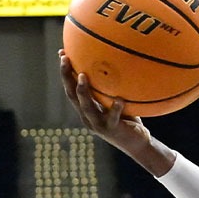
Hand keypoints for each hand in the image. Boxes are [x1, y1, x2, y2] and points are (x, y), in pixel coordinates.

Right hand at [58, 52, 163, 170]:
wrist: (136, 144)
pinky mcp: (112, 130)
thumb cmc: (128, 118)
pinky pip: (113, 118)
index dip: (65, 72)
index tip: (62, 53)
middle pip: (72, 95)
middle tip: (65, 59)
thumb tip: (118, 61)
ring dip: (83, 92)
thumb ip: (112, 87)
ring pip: (87, 107)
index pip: (71, 88)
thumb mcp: (117, 100)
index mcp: (86, 108)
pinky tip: (119, 100)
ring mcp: (98, 124)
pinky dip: (115, 108)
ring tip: (83, 76)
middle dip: (66, 76)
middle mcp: (87, 116)